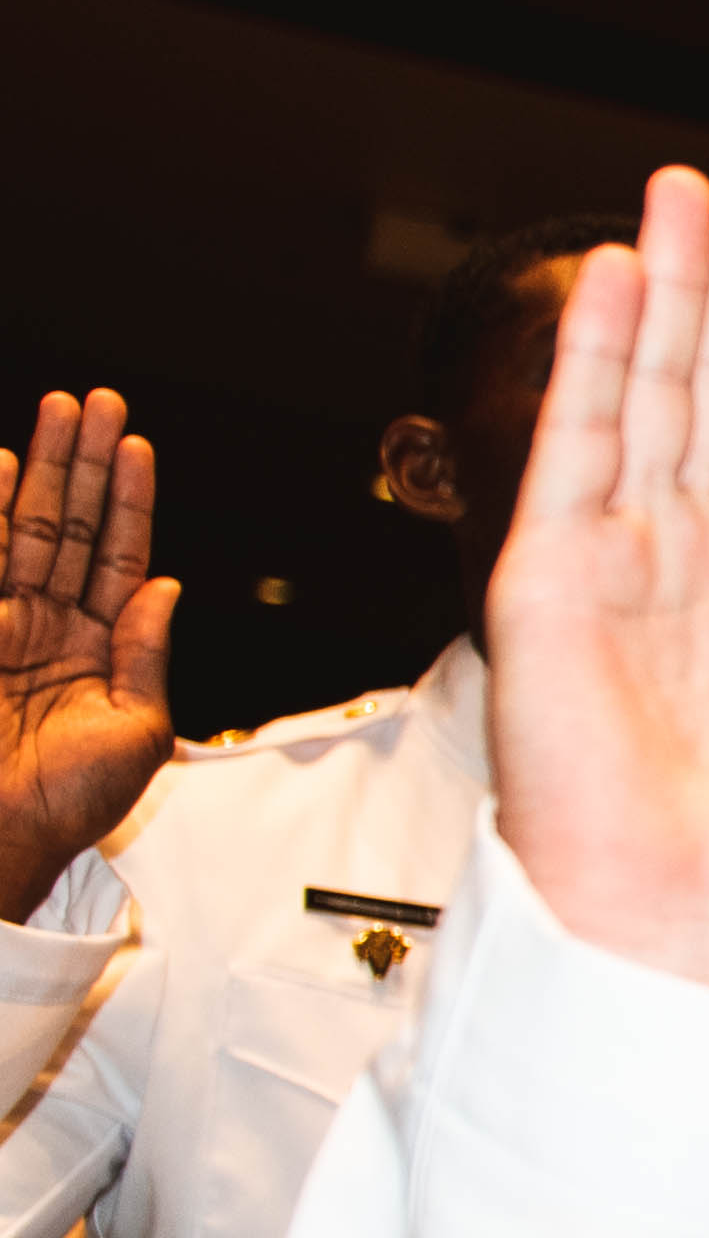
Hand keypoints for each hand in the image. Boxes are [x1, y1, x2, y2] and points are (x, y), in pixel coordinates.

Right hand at [0, 390, 177, 921]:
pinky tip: (0, 467)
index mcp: (99, 649)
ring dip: (42, 469)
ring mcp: (2, 625)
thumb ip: (145, 654)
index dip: (130, 501)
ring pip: (26, 528)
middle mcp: (49, 626)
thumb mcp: (136, 731)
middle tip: (97, 399)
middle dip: (83, 462)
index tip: (136, 443)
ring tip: (59, 410)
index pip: (119, 556)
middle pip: (71, 525)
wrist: (0, 838)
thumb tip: (164, 584)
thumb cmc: (67, 803)